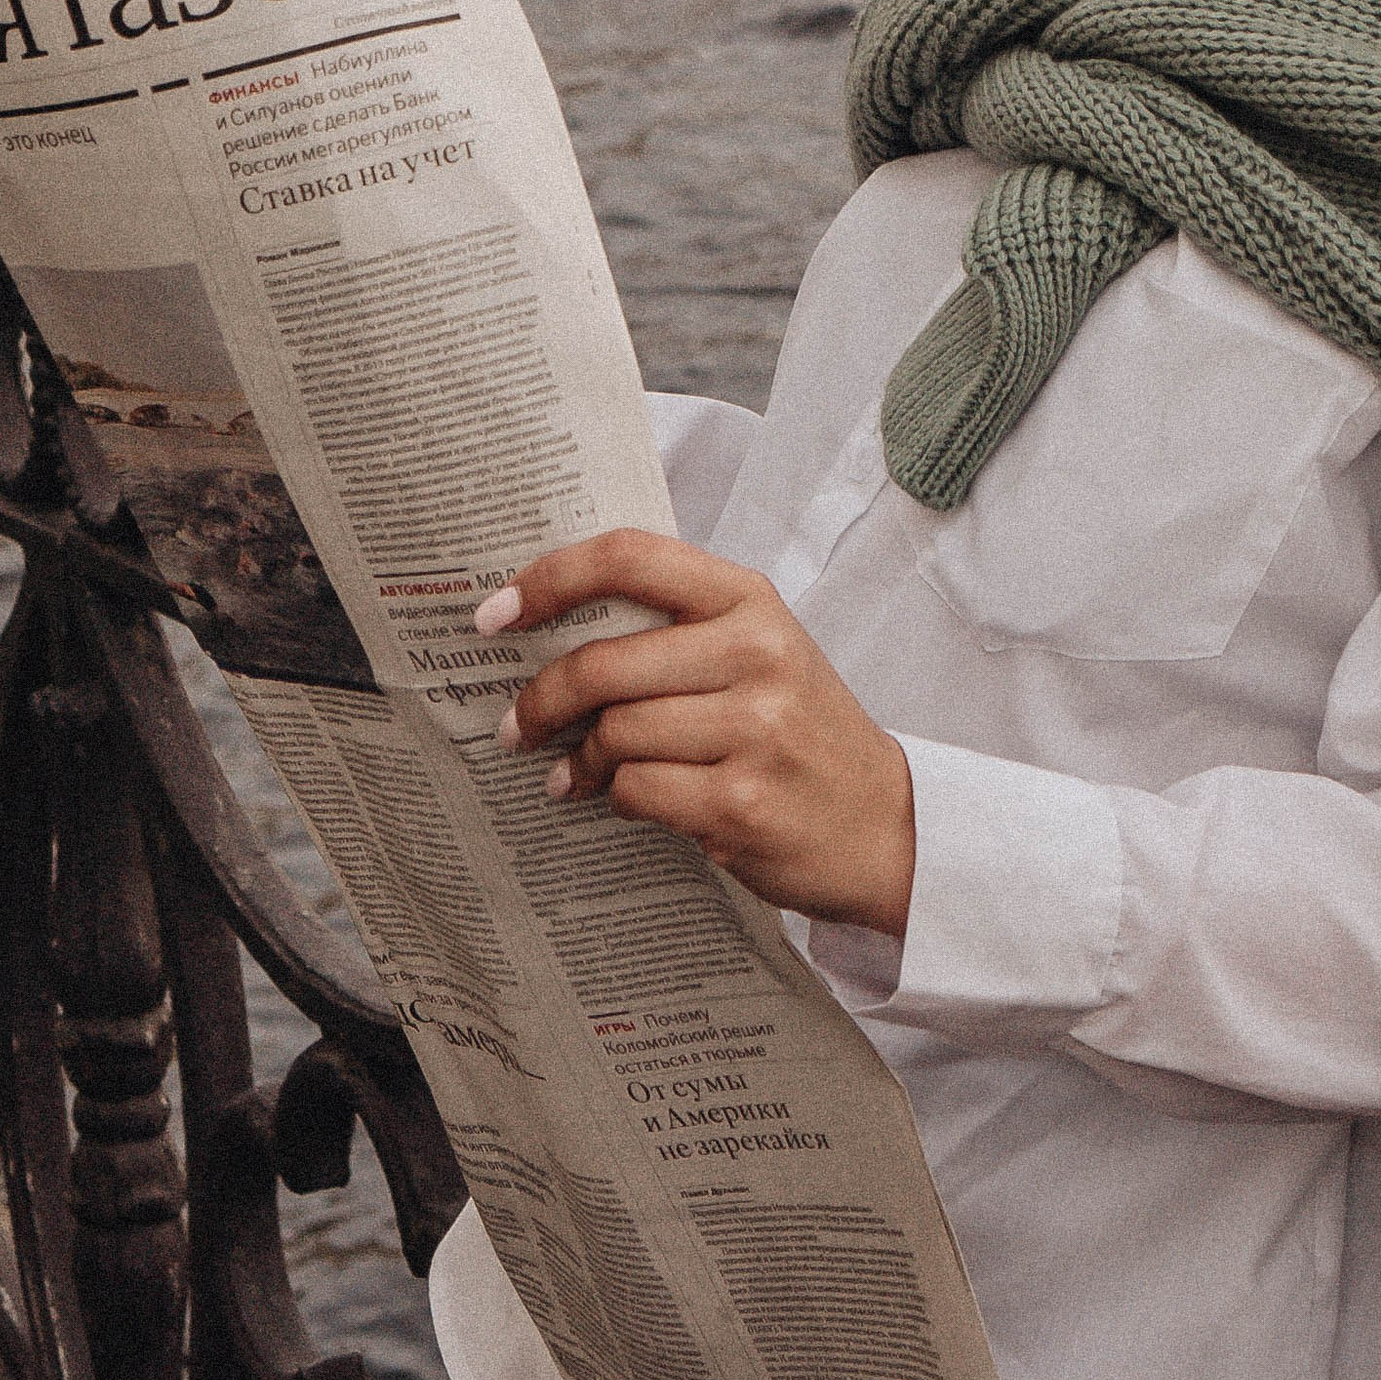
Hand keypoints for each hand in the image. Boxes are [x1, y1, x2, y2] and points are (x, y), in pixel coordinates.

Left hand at [477, 531, 915, 938]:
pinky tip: (617, 799)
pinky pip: (637, 789)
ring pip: (615, 732)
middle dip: (542, 698)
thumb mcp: (759, 650)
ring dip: (580, 759)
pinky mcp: (741, 800)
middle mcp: (756, 652)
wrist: (883, 821)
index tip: (496, 613)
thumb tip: (553, 634)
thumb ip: (677, 629)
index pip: (631, 558)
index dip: (550, 579)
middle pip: (604, 662)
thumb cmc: (803, 729)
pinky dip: (614, 797)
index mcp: (750, 600)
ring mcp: (753, 728)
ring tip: (574, 773)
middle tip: (516, 724)